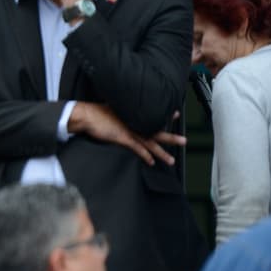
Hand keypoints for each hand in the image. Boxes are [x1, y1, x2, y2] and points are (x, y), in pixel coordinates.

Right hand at [69, 103, 184, 165]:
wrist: (86, 115)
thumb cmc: (96, 112)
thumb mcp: (112, 108)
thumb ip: (121, 112)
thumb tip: (123, 112)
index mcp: (133, 115)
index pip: (152, 117)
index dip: (164, 116)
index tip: (176, 114)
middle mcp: (134, 123)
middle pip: (156, 131)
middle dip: (171, 137)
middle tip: (184, 140)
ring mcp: (129, 130)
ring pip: (150, 143)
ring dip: (162, 152)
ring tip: (172, 160)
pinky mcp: (122, 138)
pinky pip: (137, 149)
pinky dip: (145, 156)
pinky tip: (151, 162)